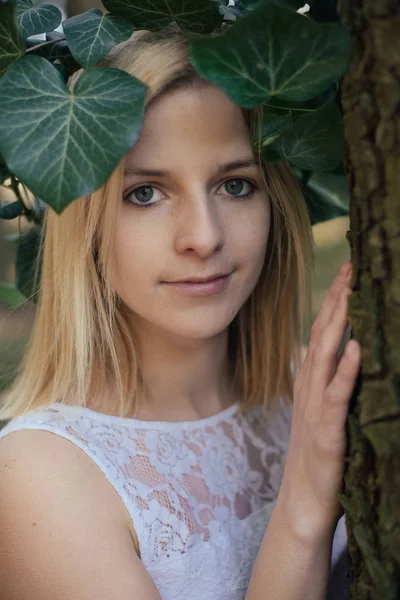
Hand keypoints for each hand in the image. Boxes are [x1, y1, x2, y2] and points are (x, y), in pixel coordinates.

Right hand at [278, 261, 360, 539]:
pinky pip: (337, 397)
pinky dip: (346, 371)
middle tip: (352, 265)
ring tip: (352, 291)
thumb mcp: (319, 411)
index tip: (348, 271)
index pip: (322, 332)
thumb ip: (324, 381)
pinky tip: (357, 348)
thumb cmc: (316, 457)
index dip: (334, 301)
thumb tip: (334, 353)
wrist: (302, 504)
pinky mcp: (326, 433)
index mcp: (310, 382)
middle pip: (323, 334)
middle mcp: (310, 388)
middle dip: (338, 299)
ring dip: (340, 323)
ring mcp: (316, 409)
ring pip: (327, 356)